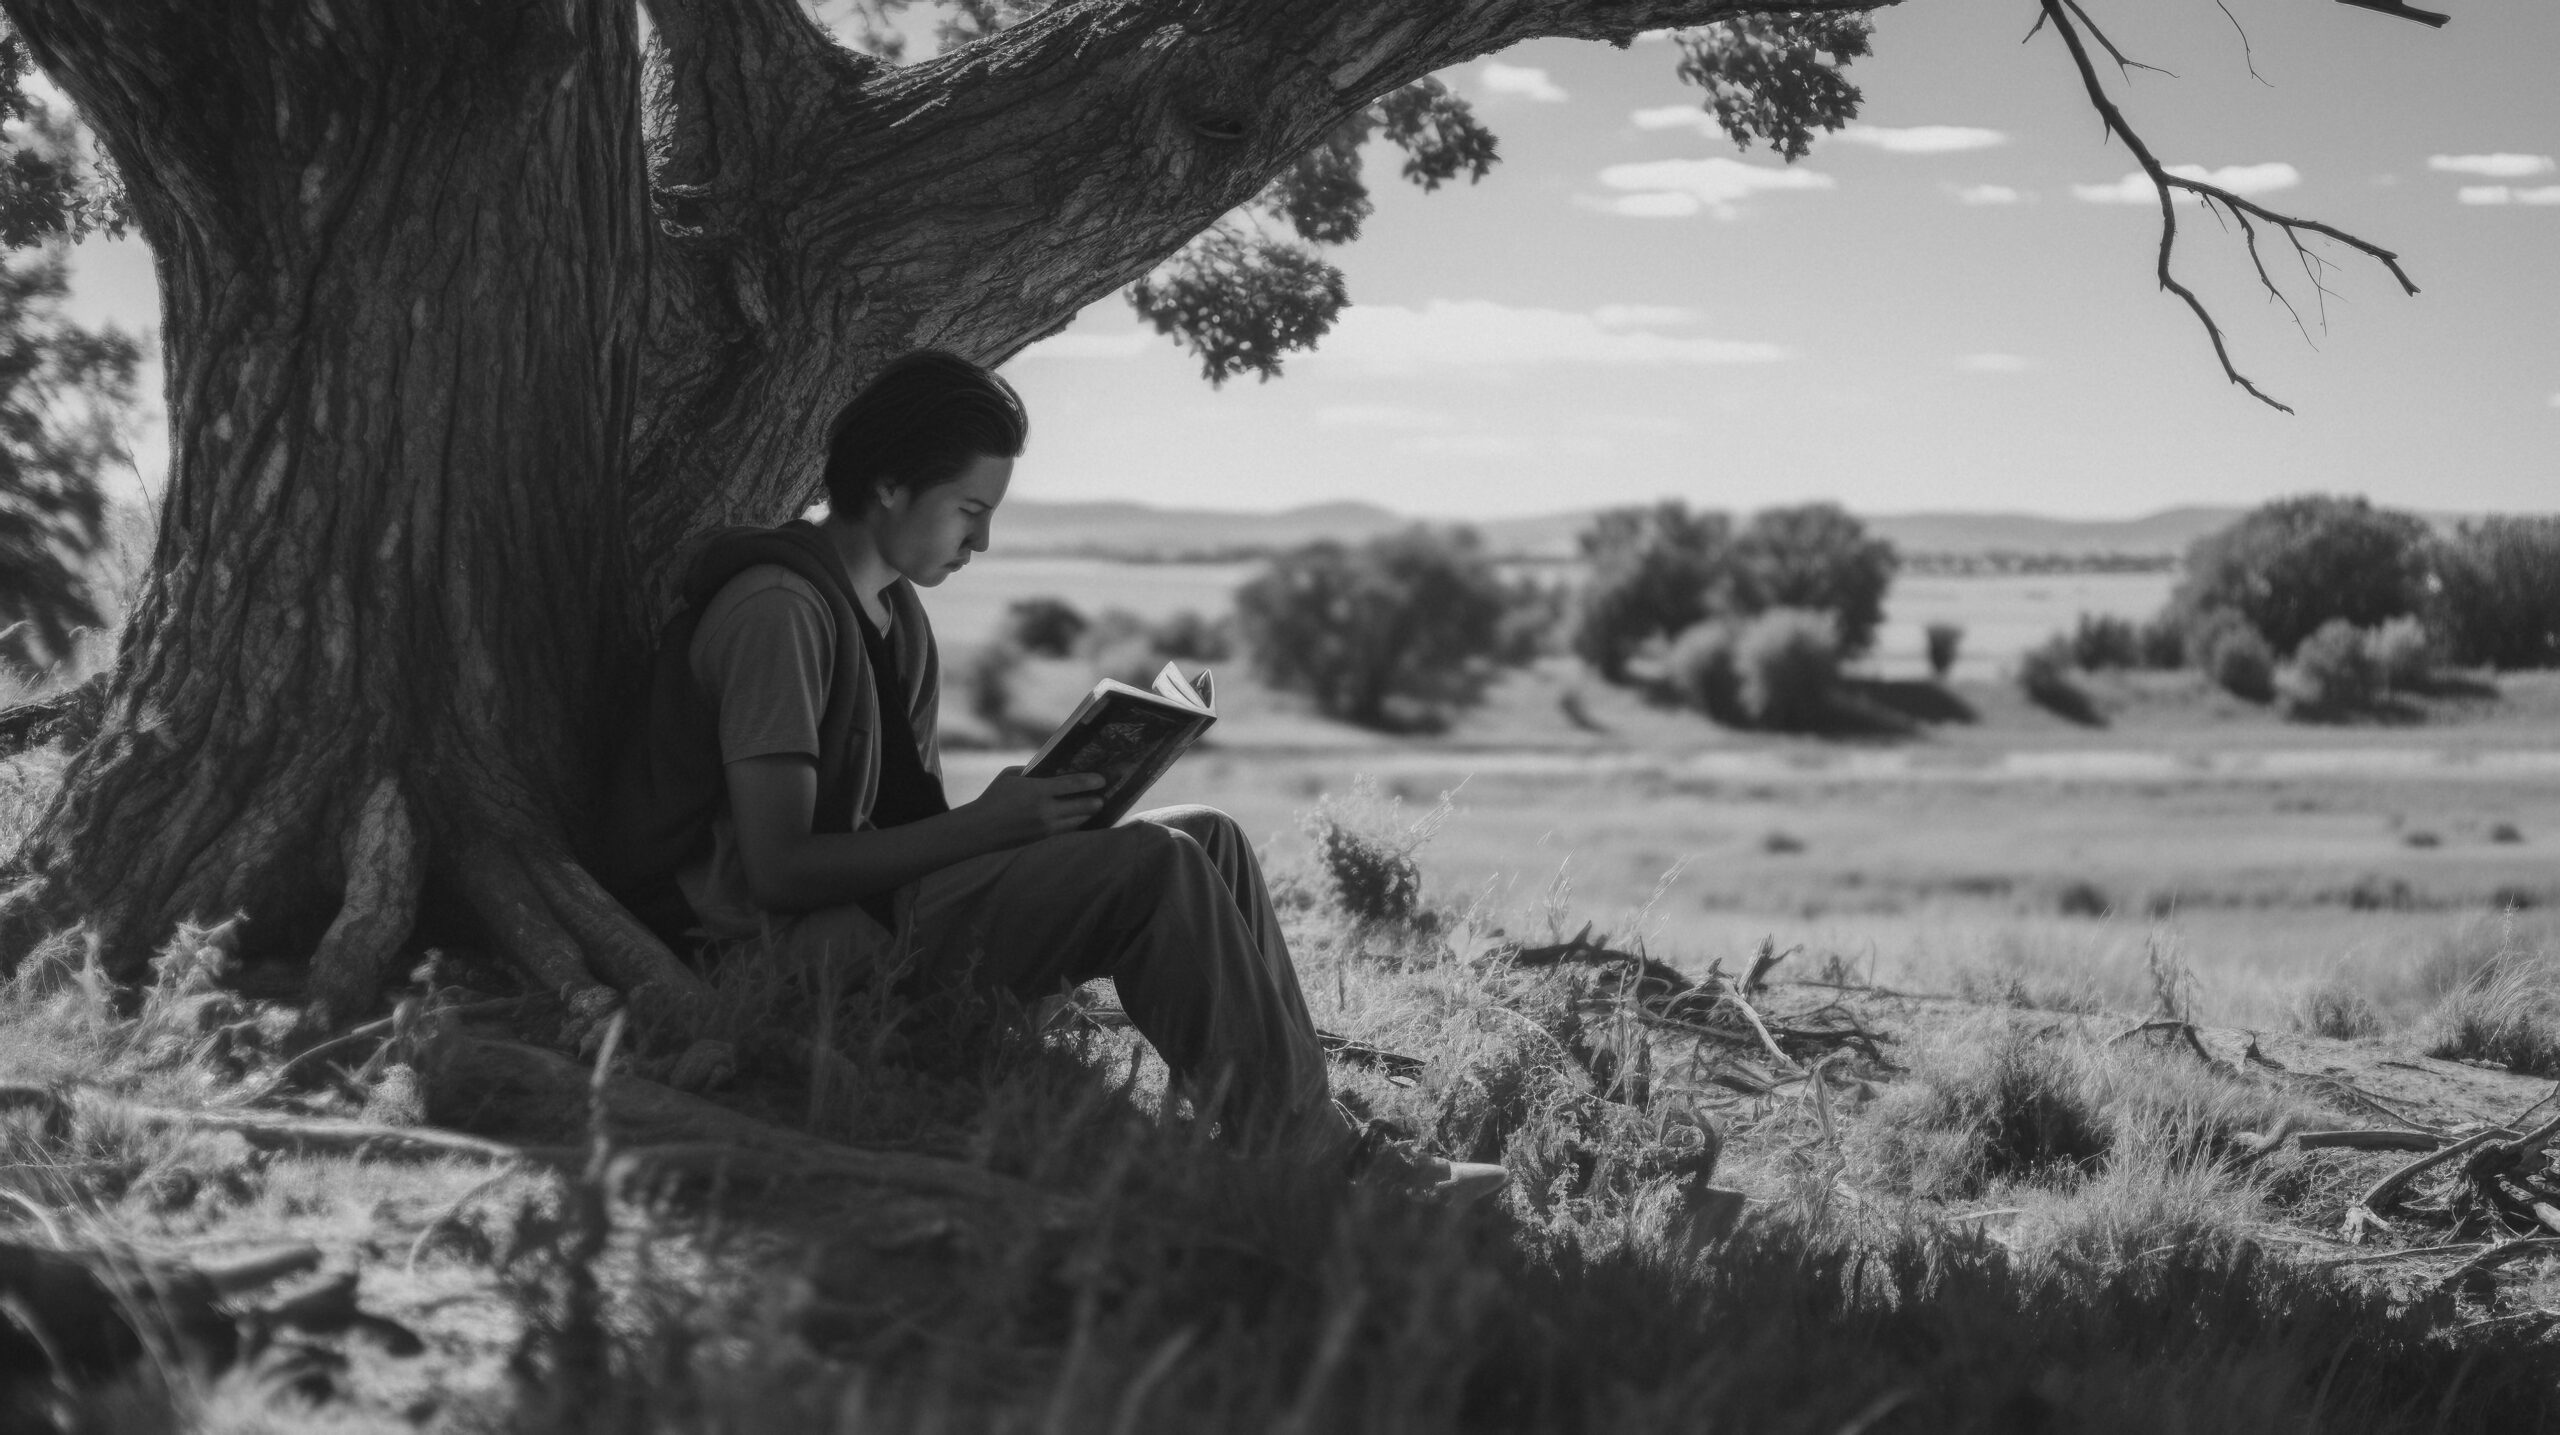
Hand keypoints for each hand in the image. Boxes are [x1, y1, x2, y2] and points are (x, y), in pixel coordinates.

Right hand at [966, 766, 1106, 846]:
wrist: (980, 829)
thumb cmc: (994, 797)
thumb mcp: (1011, 776)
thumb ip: (1032, 771)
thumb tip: (1051, 769)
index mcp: (1038, 791)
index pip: (1073, 785)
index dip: (1092, 782)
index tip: (1103, 779)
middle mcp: (1045, 811)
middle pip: (1082, 806)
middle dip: (1096, 801)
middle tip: (1104, 796)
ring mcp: (1045, 828)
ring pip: (1077, 821)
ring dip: (1089, 814)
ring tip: (1096, 807)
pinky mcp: (1043, 840)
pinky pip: (1067, 831)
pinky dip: (1076, 824)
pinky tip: (1082, 820)